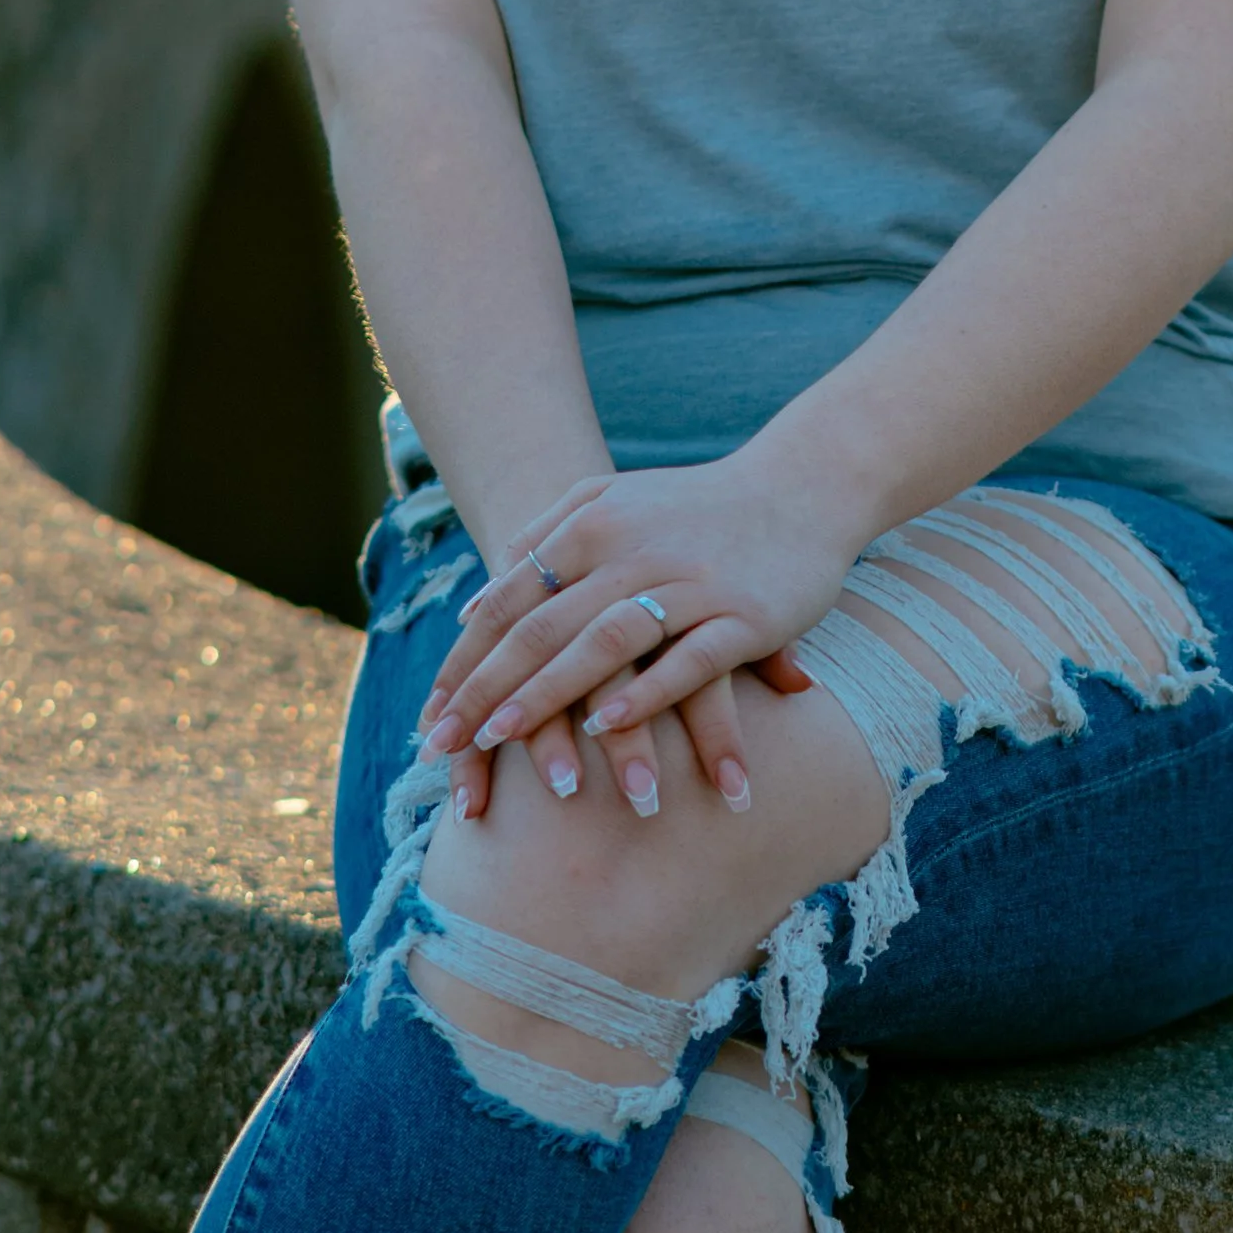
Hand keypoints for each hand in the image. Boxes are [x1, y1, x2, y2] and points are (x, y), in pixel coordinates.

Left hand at [418, 455, 855, 820]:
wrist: (803, 486)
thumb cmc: (696, 504)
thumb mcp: (613, 498)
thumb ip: (543, 537)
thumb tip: (475, 604)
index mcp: (593, 524)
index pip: (510, 601)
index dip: (465, 660)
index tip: (430, 715)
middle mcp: (633, 551)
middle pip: (543, 627)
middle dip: (486, 690)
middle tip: (441, 746)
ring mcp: (689, 583)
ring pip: (604, 645)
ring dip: (549, 696)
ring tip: (503, 745)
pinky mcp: (742, 616)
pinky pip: (686, 661)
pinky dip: (644, 694)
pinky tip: (606, 729)